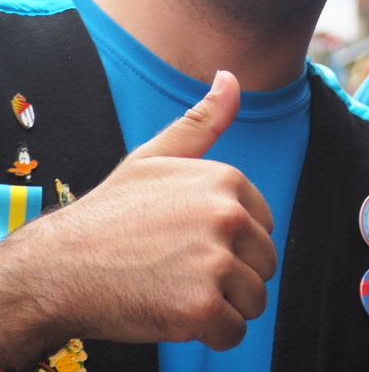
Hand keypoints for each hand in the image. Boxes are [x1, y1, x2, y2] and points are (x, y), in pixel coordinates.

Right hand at [0, 71, 276, 364]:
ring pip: (253, 300)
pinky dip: (211, 336)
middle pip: (263, 264)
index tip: (191, 245)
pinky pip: (235, 333)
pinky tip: (176, 318)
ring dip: (223, 307)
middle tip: (180, 273)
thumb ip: (203, 121)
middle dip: (231, 277)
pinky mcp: (201, 307)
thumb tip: (231, 78)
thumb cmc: (109, 216)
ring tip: (178, 293)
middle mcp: (227, 217)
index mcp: (226, 181)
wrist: (57, 269)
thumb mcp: (155, 158)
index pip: (264, 226)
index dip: (231, 244)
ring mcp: (215, 262)